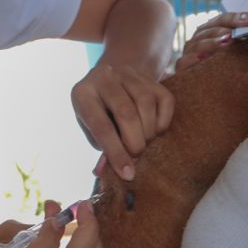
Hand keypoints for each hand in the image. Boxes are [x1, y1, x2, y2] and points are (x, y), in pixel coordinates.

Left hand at [72, 61, 174, 181]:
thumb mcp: (91, 127)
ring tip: (144, 141)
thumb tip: (119, 173)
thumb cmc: (99, 111)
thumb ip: (103, 147)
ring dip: (149, 131)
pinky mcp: (149, 76)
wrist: (112, 76)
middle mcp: (104, 77)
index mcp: (82, 93)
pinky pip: (165, 100)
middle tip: (137, 155)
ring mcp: (128, 73)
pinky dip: (162, 121)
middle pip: (125, 112)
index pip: (100, 126)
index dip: (116, 152)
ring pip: (146, 103)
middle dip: (135, 141)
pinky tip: (154, 128)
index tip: (128, 174)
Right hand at [173, 11, 247, 72]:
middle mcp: (199, 40)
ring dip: (212, 43)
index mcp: (212, 31)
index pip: (223, 19)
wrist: (208, 98)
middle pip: (209, 30)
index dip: (237, 18)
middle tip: (236, 34)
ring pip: (198, 44)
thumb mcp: (239, 54)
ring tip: (227, 43)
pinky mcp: (182, 70)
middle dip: (224, 30)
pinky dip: (192, 59)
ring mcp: (189, 54)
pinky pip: (184, 62)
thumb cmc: (229, 72)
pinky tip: (202, 58)